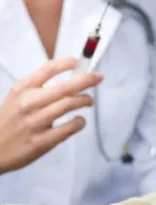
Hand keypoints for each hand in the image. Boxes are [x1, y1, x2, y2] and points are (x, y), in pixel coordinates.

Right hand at [0, 57, 102, 173]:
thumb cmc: (9, 121)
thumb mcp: (17, 97)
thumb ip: (38, 87)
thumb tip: (71, 76)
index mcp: (23, 89)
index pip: (47, 69)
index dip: (66, 63)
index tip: (79, 62)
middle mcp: (29, 103)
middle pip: (65, 87)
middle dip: (87, 80)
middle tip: (98, 77)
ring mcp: (36, 123)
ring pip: (69, 105)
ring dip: (85, 100)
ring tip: (88, 100)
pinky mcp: (42, 141)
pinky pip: (69, 127)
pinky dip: (79, 122)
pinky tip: (79, 120)